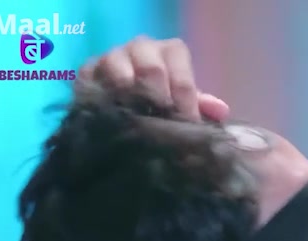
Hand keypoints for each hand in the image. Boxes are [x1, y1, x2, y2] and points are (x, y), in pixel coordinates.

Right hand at [79, 36, 229, 121]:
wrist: (125, 103)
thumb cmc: (164, 100)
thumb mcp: (185, 102)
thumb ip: (202, 105)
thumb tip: (220, 111)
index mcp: (170, 51)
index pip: (181, 75)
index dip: (185, 103)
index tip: (186, 126)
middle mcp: (141, 47)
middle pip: (152, 70)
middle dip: (160, 101)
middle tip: (163, 125)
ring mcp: (112, 56)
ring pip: (119, 72)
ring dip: (130, 99)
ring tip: (138, 121)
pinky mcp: (87, 70)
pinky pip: (92, 81)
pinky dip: (102, 100)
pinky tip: (111, 117)